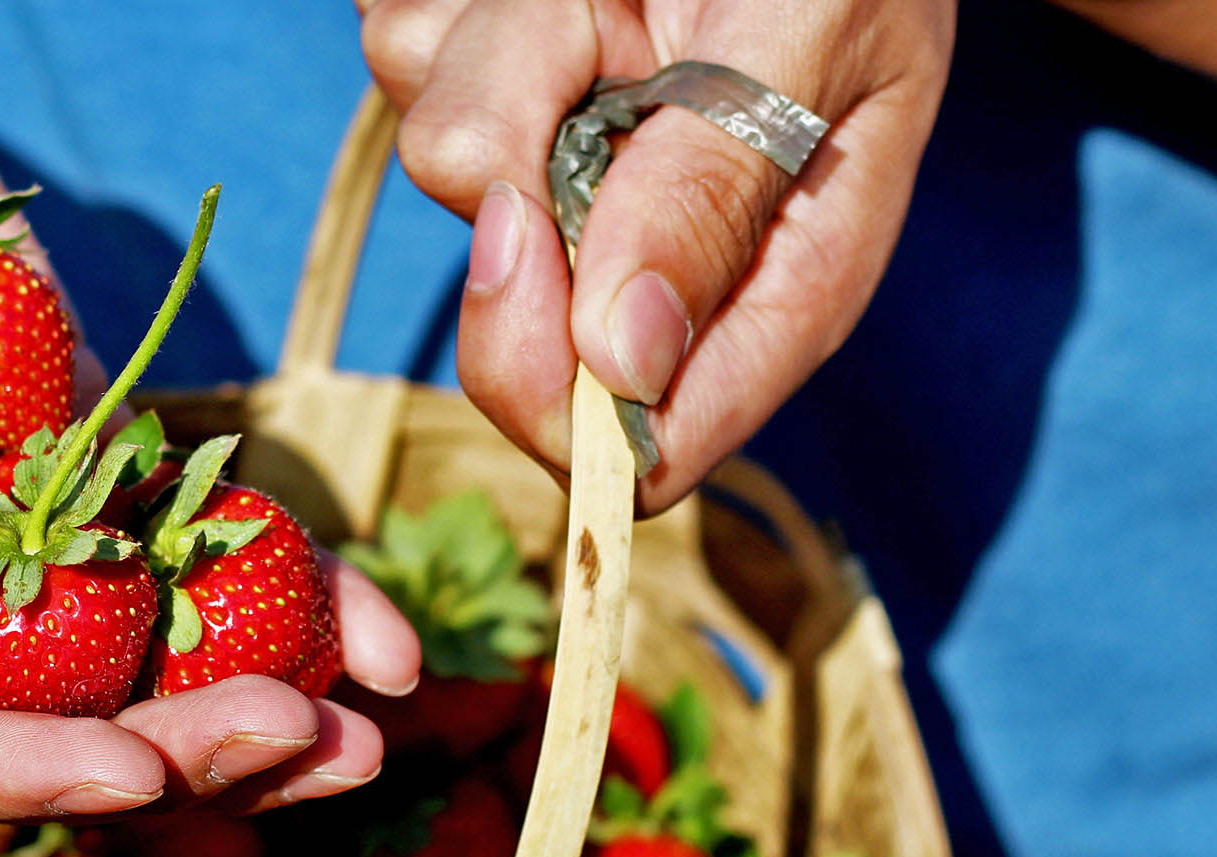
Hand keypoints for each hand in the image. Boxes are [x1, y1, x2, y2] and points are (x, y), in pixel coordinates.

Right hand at [0, 0, 419, 818]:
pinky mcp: (61, 412)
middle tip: (302, 745)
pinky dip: (273, 569)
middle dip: (165, 744)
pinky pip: (173, 510)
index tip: (127, 766)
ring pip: (122, 639)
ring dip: (246, 688)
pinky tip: (374, 622)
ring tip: (371, 717)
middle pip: (27, 708)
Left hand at [360, 0, 954, 510]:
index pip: (646, 451)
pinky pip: (407, 63)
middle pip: (511, 319)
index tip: (528, 252)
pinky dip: (457, 2)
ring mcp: (556, 167)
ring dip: (500, 44)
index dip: (561, 398)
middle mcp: (648, 250)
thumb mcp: (808, 34)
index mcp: (769, 282)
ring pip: (444, 157)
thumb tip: (623, 362)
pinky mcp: (486, 92)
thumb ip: (715, 190)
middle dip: (523, 162)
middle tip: (591, 30)